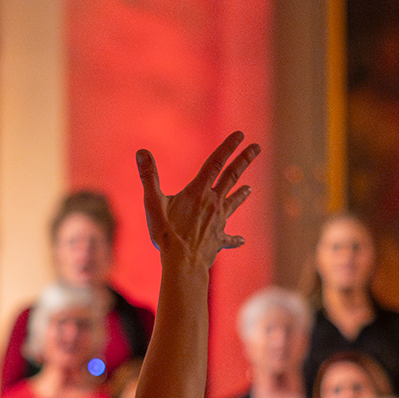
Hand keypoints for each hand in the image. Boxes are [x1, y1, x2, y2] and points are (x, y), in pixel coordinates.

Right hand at [136, 131, 258, 266]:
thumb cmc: (166, 233)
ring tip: (250, 188)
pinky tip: (241, 240)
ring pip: (233, 203)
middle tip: (256, 148)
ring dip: (241, 194)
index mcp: (198, 191)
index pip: (215, 162)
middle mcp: (212, 203)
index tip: (241, 134)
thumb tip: (141, 152)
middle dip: (244, 160)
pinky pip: (228, 239)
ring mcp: (217, 221)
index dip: (228, 147)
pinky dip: (234, 239)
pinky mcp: (217, 240)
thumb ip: (149, 177)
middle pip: (231, 177)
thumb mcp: (153, 203)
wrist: (182, 263)